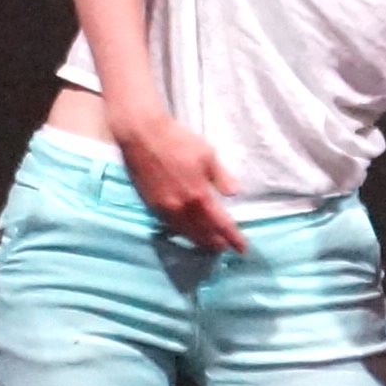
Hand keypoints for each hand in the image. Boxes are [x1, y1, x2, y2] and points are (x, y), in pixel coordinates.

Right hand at [110, 105, 247, 256]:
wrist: (143, 136)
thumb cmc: (178, 141)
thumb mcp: (207, 154)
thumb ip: (221, 177)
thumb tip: (235, 193)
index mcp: (199, 195)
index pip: (221, 224)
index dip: (233, 238)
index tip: (242, 248)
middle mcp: (182, 208)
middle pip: (202, 233)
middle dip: (215, 243)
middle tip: (225, 248)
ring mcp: (164, 209)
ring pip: (185, 233)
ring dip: (199, 241)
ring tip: (209, 245)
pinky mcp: (151, 205)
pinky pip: (170, 226)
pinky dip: (181, 233)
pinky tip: (186, 232)